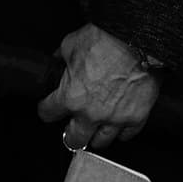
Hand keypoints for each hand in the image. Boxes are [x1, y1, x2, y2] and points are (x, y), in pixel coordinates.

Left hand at [38, 23, 160, 150]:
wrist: (136, 40)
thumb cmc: (105, 40)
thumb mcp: (71, 44)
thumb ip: (62, 58)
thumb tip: (58, 60)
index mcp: (71, 97)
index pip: (48, 113)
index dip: (46, 109)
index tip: (48, 108)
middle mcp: (91, 114)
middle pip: (74, 139)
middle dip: (70, 134)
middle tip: (71, 129)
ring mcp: (115, 119)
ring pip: (101, 142)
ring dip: (96, 137)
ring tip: (95, 132)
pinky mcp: (136, 118)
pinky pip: (127, 135)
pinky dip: (122, 132)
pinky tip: (118, 128)